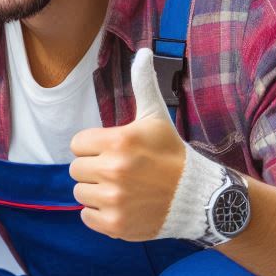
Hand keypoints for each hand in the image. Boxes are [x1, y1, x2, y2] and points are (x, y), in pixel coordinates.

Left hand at [69, 49, 187, 239]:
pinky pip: (86, 217)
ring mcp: (114, 199)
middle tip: (122, 172)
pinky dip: (99, 215)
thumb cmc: (172, 154)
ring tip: (123, 189)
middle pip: (77, 169)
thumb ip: (143, 84)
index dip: (95, 147)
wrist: (199, 197)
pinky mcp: (115, 224)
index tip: (117, 151)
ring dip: (96, 192)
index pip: (78, 144)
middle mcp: (114, 170)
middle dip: (95, 169)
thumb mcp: (157, 117)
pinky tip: (122, 206)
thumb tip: (143, 51)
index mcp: (118, 141)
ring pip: (80, 193)